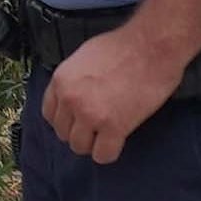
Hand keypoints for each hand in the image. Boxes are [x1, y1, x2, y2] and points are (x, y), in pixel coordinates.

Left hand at [43, 26, 187, 163]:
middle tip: (97, 127)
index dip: (66, 119)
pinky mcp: (113, 127)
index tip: (78, 120)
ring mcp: (90, 115)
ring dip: (93, 144)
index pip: (49, 114)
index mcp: (61, 80)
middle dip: (80, 132)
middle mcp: (70, 99)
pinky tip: (118, 141)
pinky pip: (103, 155)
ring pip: (80, 147)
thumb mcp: (85, 56)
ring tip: (107, 134)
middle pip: (63, 133)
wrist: (151, 46)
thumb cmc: (125, 45)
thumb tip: (76, 94)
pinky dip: (109, 152)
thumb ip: (75, 79)